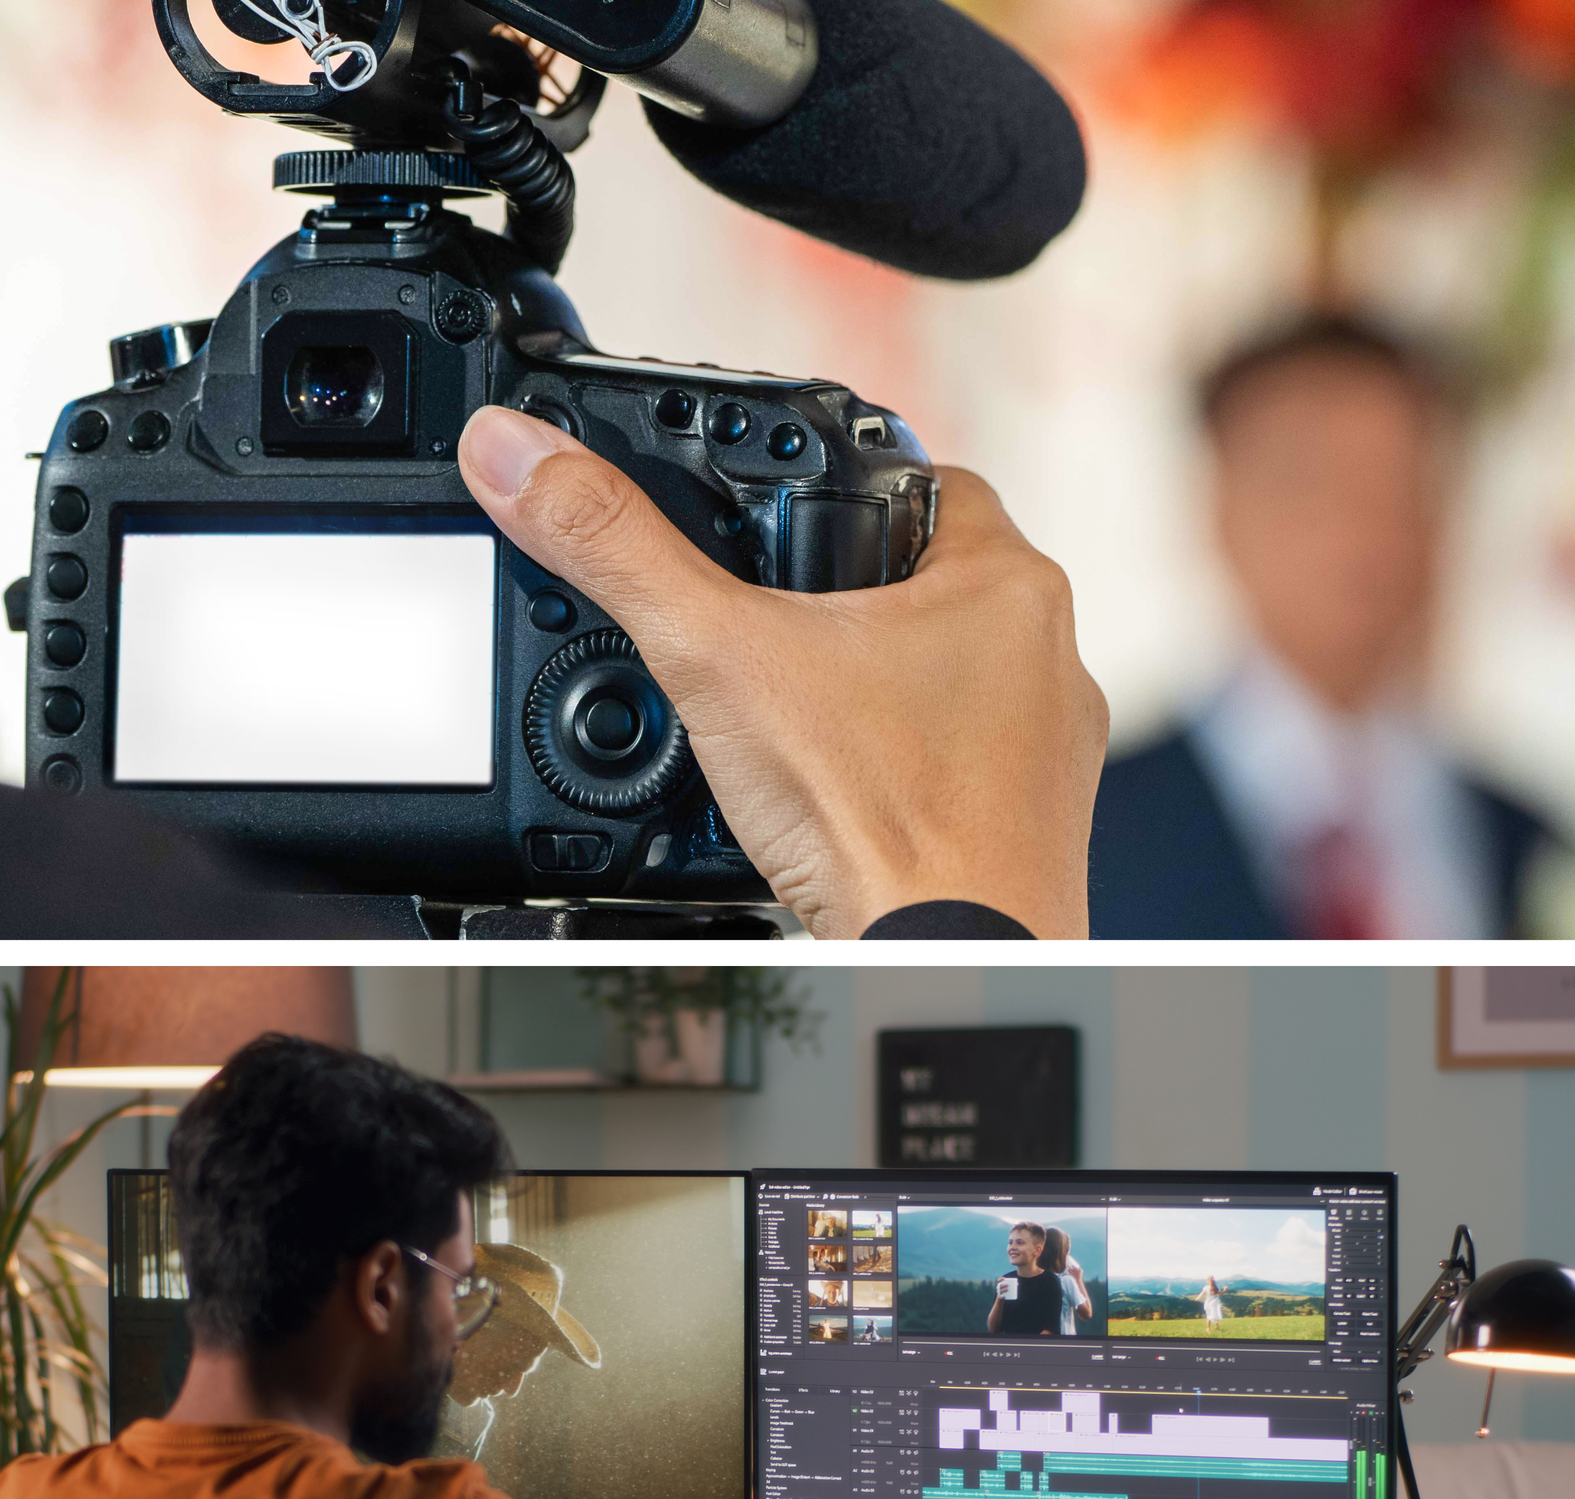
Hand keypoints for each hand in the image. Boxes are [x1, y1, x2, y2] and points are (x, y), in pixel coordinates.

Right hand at [457, 406, 1107, 938]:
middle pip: (932, 583)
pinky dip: (896, 766)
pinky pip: (955, 765)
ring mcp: (1046, 751)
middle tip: (770, 614)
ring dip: (876, 684)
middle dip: (849, 595)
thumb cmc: (882, 824)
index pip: (928, 481)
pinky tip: (833, 790)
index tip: (787, 505)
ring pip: (948, 679)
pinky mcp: (1027, 827)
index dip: (847, 483)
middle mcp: (1049, 660)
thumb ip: (616, 548)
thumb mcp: (717, 658)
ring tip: (792, 706)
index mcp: (1009, 584)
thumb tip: (524, 458)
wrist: (942, 965)